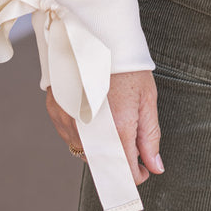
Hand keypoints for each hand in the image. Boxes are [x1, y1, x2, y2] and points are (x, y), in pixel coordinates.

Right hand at [46, 69, 162, 183]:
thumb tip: (155, 167)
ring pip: (85, 152)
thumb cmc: (128, 67)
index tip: (143, 167)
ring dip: (99, 147)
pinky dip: (82, 133)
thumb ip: (150, 137)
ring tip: (110, 119)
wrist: (99, 37)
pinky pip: (69, 136)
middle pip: (104, 164)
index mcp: (118, 128)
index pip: (126, 171)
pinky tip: (93, 113)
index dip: (137, 173)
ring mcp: (70, 123)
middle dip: (119, 159)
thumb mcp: (147, 99)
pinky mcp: (56, 113)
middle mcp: (90, 131)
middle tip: (128, 137)